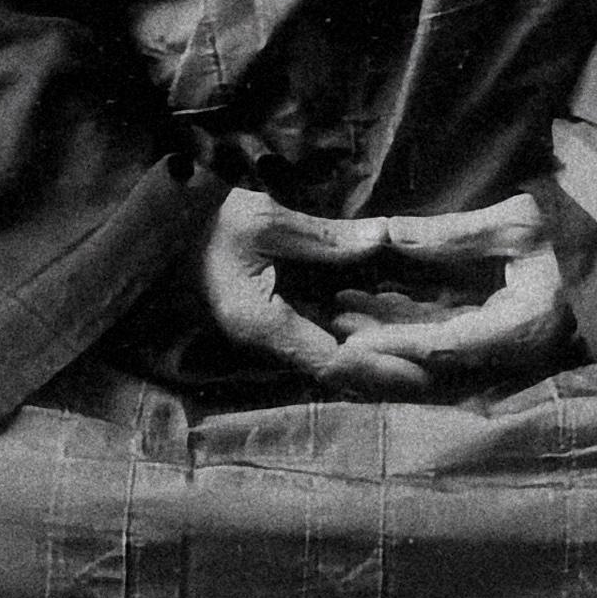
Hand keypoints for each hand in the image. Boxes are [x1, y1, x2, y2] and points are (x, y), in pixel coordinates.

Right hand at [197, 186, 438, 395]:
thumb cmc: (203, 221)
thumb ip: (325, 236)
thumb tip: (383, 238)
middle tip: (439, 377)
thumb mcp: (264, 220)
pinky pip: (320, 336)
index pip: (332, 361)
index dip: (380, 369)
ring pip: (332, 356)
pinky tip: (389, 331)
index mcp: (263, 322)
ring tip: (427, 363)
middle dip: (387, 375)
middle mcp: (268, 339)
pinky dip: (356, 337)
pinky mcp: (272, 319)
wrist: (156, 230)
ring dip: (374, 361)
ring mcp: (269, 332)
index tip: (423, 373)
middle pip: (338, 370)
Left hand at [329, 191, 572, 381]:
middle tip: (331, 327)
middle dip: (380, 345)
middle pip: (432, 364)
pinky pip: (449, 340)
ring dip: (390, 332)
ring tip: (343, 308)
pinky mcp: (503, 339)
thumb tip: (390, 233)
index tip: (349, 340)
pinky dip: (412, 325)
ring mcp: (508, 351)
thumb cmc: (577, 231)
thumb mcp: (518, 223)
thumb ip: (453, 234)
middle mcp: (512, 352)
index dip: (394, 344)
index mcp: (519, 329)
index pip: (444, 346)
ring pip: (435, 352)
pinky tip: (378, 304)